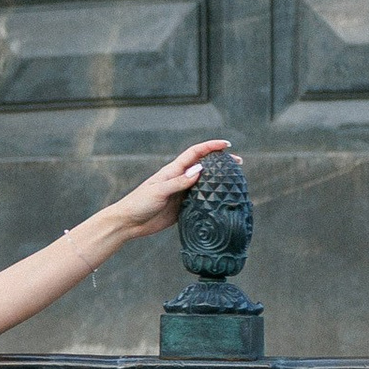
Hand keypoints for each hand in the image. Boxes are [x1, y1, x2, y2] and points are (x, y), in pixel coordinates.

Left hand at [102, 140, 230, 240]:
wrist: (129, 222)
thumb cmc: (139, 203)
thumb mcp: (159, 191)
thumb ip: (179, 182)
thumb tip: (200, 170)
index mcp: (173, 170)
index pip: (195, 154)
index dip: (211, 147)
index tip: (227, 145)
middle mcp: (179, 179)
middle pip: (204, 167)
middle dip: (221, 162)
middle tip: (239, 163)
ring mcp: (182, 194)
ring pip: (204, 184)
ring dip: (219, 181)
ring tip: (236, 181)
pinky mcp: (182, 208)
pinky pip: (200, 201)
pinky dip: (212, 200)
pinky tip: (222, 202)